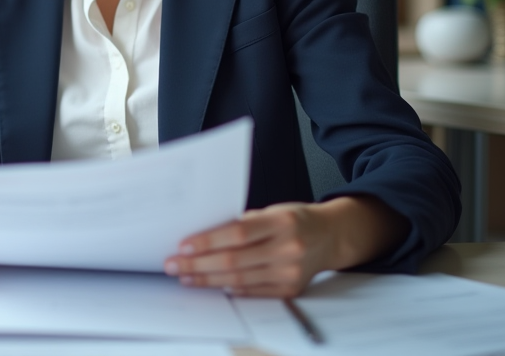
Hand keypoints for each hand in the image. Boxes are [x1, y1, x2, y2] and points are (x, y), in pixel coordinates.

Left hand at [163, 196, 406, 297]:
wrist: (330, 237)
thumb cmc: (295, 220)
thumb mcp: (272, 211)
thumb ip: (243, 223)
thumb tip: (202, 236)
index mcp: (282, 222)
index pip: (237, 233)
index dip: (207, 241)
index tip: (182, 246)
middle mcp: (288, 248)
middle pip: (234, 260)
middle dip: (198, 264)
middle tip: (174, 265)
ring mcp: (290, 272)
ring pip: (240, 280)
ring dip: (207, 280)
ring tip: (186, 277)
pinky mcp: (291, 290)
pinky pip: (253, 293)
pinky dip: (229, 289)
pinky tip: (211, 285)